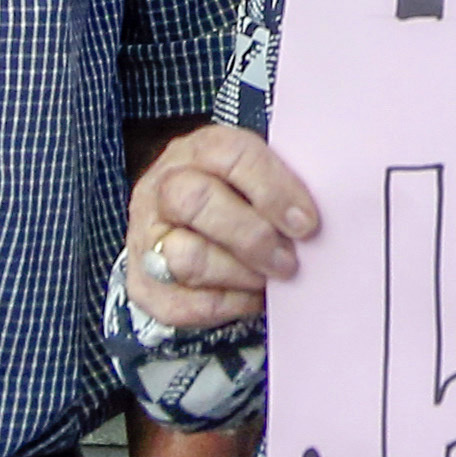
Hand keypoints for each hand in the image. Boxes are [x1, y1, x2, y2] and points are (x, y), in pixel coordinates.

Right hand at [124, 128, 317, 328]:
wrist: (184, 230)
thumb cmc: (237, 199)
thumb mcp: (255, 177)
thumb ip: (280, 187)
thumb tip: (313, 220)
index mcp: (197, 151)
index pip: (230, 156)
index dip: (272, 190)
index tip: (306, 223)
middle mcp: (162, 188)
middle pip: (195, 202)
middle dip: (251, 237)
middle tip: (288, 260)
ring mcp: (146, 237)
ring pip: (188, 257)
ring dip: (240, 274)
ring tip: (269, 278)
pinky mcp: (143, 284)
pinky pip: (184, 304)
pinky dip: (227, 306)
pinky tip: (250, 297)